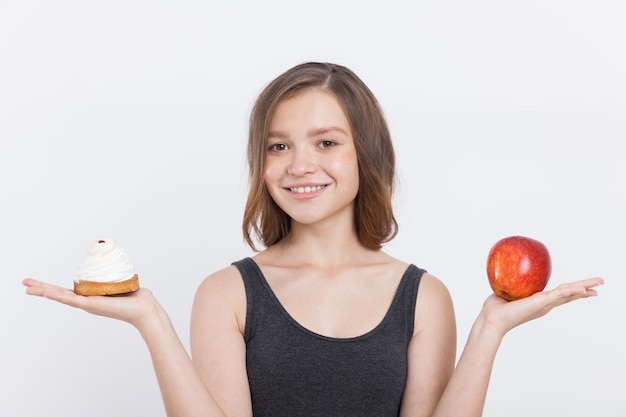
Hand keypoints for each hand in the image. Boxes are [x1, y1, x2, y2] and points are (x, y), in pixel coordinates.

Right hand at [22, 278, 160, 329]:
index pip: (68, 290)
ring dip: (43, 291)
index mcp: (91, 297)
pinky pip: (71, 299)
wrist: (144, 309)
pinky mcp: (91, 305)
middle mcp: (86, 302)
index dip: (53, 287)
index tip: (39, 284)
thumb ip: (116, 276)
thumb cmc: (137, 298)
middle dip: (41, 288)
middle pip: (59, 294)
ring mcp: (87, 304)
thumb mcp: (121, 282)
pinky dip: (57, 295)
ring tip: (27, 287)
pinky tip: (46, 292)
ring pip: (60, 296)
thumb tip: (118, 265)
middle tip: (24, 283)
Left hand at [479, 277, 604, 336]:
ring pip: (570, 292)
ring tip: (600, 283)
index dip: (573, 291)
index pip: (560, 295)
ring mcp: (545, 303)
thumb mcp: (505, 291)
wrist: (492, 319)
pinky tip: (584, 288)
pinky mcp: (542, 302)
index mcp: (539, 302)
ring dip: (585, 286)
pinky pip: (561, 293)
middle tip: (601, 284)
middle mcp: (545, 304)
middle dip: (586, 289)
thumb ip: (508, 284)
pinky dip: (573, 290)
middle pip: (570, 294)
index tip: (584, 288)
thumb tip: (502, 274)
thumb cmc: (495, 308)